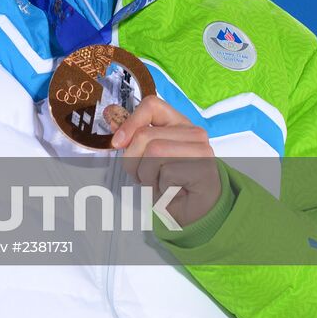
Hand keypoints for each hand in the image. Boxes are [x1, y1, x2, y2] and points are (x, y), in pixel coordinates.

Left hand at [112, 95, 220, 228]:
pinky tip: (172, 193)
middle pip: (145, 134)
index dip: (130, 122)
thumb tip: (111, 118)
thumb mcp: (147, 157)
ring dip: (147, 176)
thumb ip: (133, 138)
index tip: (118, 143)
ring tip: (159, 185)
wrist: (195, 212)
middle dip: (134, 161)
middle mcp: (193, 132)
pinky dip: (161, 187)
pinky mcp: (205, 168)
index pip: (152, 105)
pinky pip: (167, 172)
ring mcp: (202, 149)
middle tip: (144, 177)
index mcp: (179, 123)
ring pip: (154, 152)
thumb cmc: (170, 184)